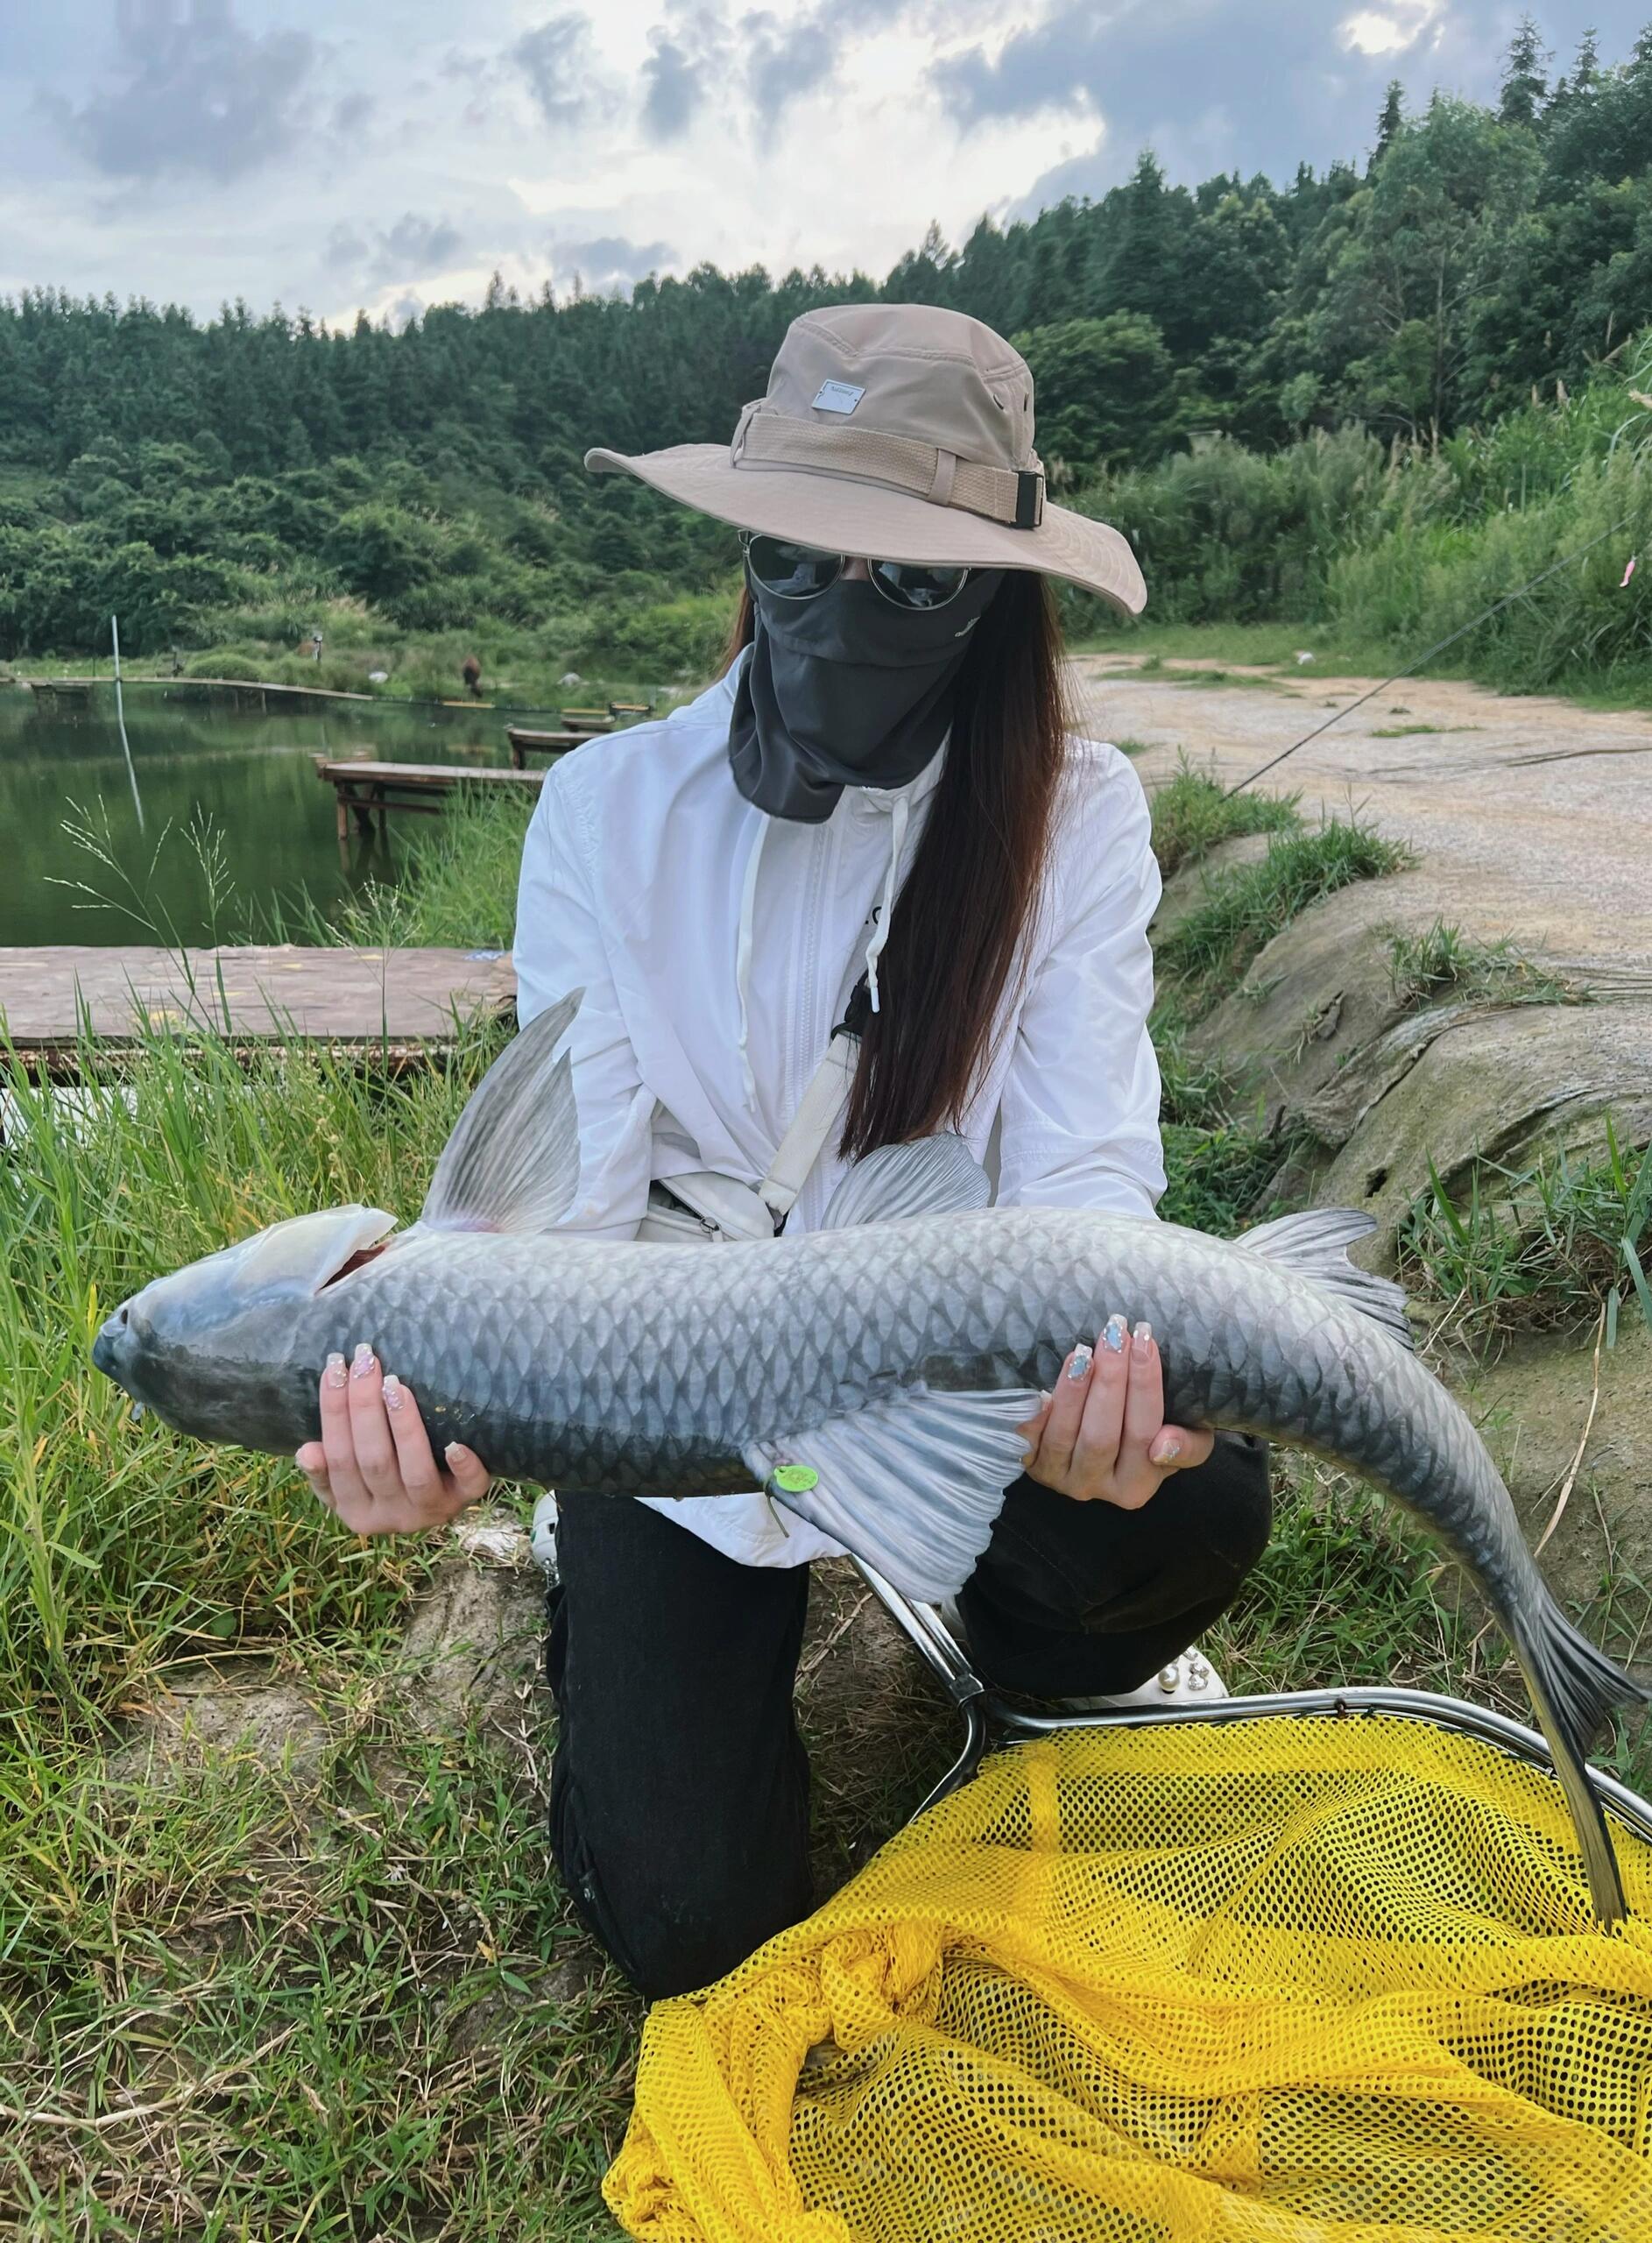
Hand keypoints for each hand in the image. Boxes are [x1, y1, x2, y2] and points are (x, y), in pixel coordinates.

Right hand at [296, 1343, 491, 1535]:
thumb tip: (306, 1451)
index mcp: (355, 1510)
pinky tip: (456, 1443)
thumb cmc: (387, 1479)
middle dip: (365, 1406)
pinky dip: (463, 1466)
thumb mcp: (349, 1483)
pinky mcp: (464, 1501)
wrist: (441, 1500)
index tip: (334, 1368)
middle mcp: (390, 1516)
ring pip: (415, 1472)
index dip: (334, 1413)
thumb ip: (326, 1470)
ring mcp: (429, 1511)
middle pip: (373, 1460)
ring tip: (394, 1385)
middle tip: (366, 1360)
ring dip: (404, 1427)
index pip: (338, 1459)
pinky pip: (468, 1487)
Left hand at [1019, 1312, 1213, 1507]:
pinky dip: (1034, 1416)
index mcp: (1137, 1486)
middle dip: (1110, 1381)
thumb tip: (1164, 1444)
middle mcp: (1096, 1488)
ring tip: (1084, 1352)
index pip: (1144, 1433)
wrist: (1107, 1443)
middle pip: (1101, 1436)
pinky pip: (1028, 1441)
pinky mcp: (1031, 1464)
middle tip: (1116, 1334)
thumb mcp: (1187, 1441)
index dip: (1145, 1385)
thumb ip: (1188, 1447)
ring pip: (1064, 1436)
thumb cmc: (1153, 1433)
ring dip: (1073, 1391)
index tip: (1146, 1340)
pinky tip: (1042, 1388)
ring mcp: (1059, 1478)